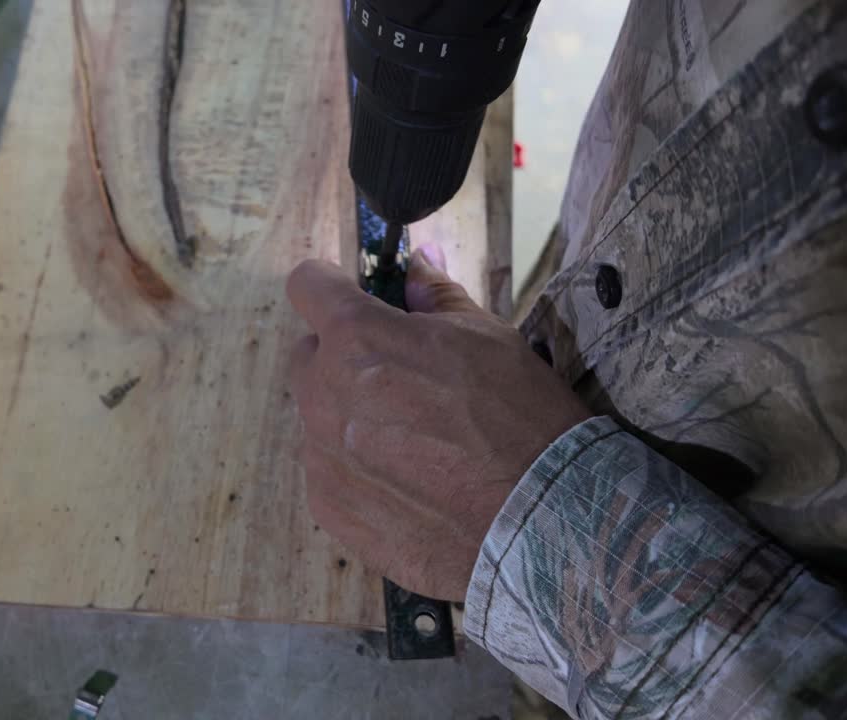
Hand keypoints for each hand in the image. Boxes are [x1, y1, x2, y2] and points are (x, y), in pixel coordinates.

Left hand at [286, 245, 589, 600]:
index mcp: (358, 338)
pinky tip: (411, 483)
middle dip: (342, 356)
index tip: (348, 297)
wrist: (538, 521)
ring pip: (319, 417)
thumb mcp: (488, 336)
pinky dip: (358, 470)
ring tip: (415, 442)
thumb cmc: (519, 417)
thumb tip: (417, 262)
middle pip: (308, 356)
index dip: (328, 286)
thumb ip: (436, 296)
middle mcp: (324, 394)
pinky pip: (329, 472)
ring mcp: (321, 456)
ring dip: (351, 416)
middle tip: (400, 378)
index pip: (308, 286)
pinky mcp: (329, 508)